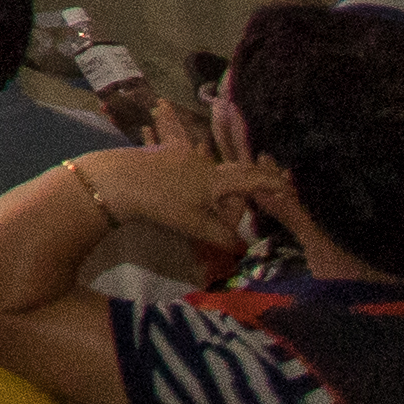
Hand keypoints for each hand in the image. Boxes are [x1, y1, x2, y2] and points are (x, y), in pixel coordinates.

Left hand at [78, 139, 265, 260]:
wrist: (115, 180)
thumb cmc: (161, 203)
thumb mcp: (196, 225)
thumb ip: (223, 237)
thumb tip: (244, 249)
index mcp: (216, 177)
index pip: (253, 179)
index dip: (272, 184)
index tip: (288, 187)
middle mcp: (203, 161)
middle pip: (229, 178)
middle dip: (234, 197)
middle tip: (228, 218)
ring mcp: (180, 154)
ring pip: (207, 174)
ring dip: (211, 193)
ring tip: (200, 212)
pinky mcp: (161, 154)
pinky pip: (187, 166)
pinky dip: (192, 182)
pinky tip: (180, 191)